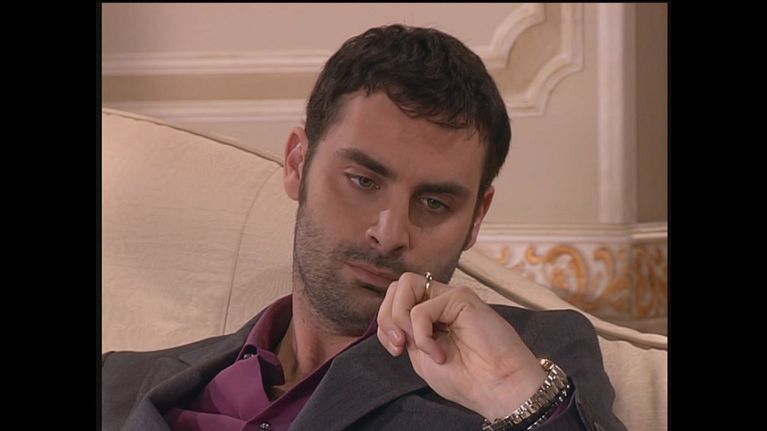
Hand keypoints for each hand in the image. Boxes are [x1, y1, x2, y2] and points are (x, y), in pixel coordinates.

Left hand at [376, 272, 546, 419]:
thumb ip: (404, 334)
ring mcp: (450, 297)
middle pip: (395, 288)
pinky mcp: (460, 297)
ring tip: (420, 345)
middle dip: (387, 317)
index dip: (384, 324)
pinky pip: (422, 309)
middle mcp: (439, 301)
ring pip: (404, 285)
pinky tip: (439, 353)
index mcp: (429, 315)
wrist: (496, 388)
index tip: (396, 351)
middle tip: (400, 346)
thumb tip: (391, 318)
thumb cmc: (465, 379)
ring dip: (401, 319)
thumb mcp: (421, 357)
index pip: (392, 301)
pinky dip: (422, 335)